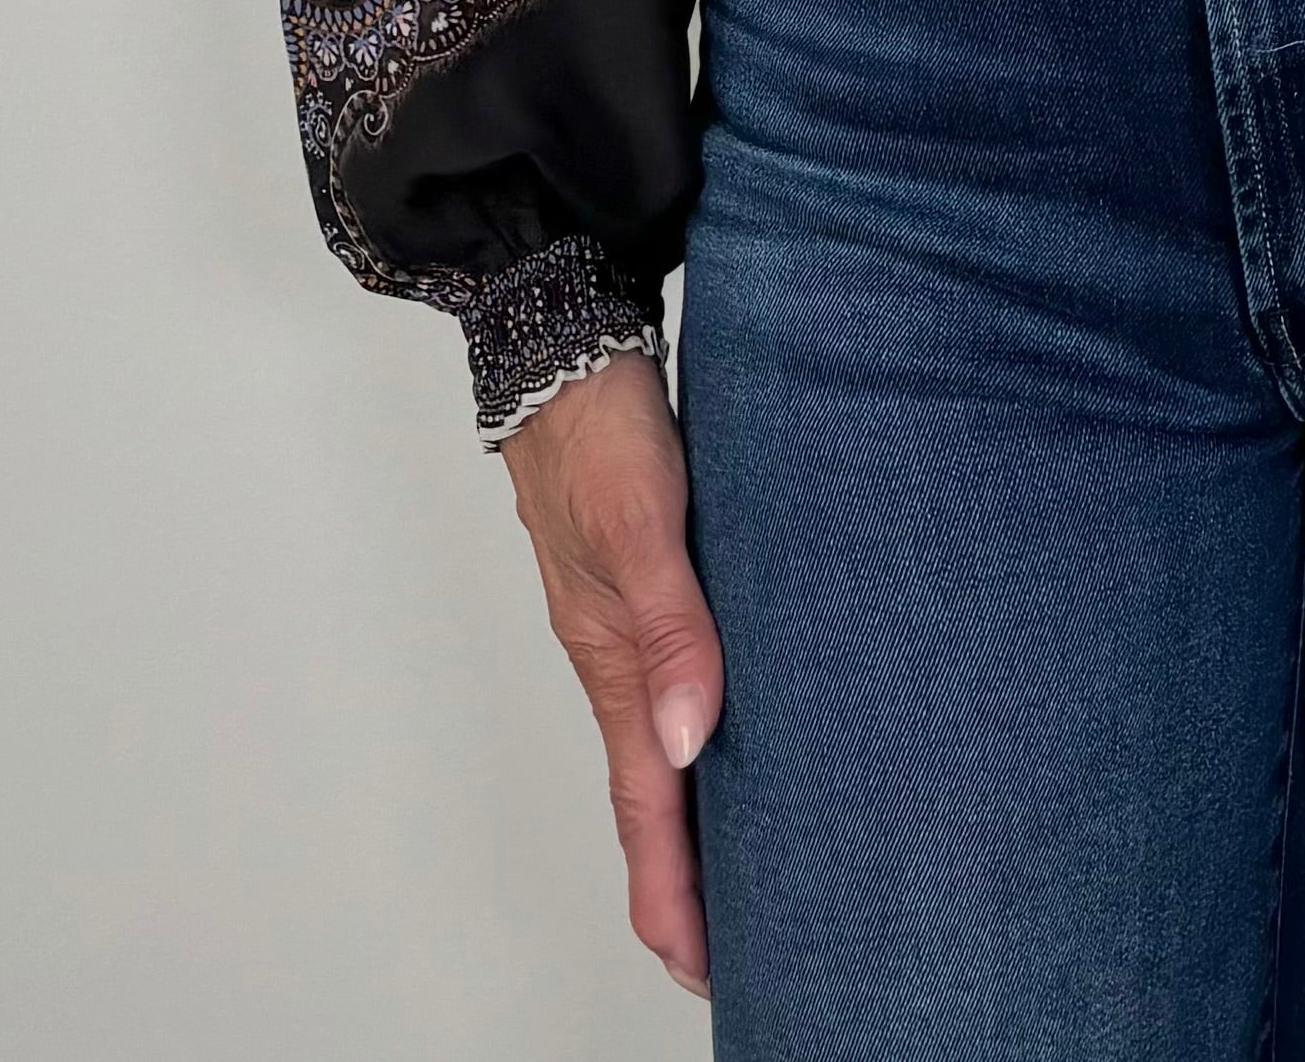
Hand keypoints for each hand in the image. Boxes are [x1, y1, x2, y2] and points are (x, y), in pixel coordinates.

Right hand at [501, 350, 721, 998]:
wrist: (561, 335)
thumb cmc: (598, 421)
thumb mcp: (642, 520)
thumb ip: (672, 625)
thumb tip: (690, 740)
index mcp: (609, 655)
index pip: (643, 803)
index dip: (674, 890)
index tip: (704, 968)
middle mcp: (614, 650)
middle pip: (649, 792)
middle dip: (685, 878)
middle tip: (734, 946)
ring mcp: (625, 615)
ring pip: (658, 740)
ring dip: (692, 810)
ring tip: (743, 863)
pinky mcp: (644, 575)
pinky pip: (670, 680)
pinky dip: (695, 732)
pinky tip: (730, 729)